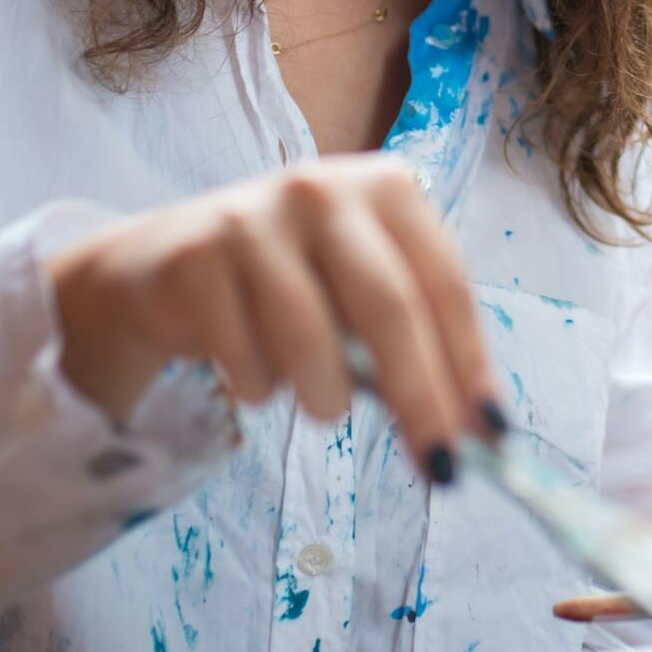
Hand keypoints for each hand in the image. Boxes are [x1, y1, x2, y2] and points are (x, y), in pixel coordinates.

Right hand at [45, 155, 500, 480]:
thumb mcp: (359, 294)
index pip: (444, 281)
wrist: (161, 267)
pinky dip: (260, 388)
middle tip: (438, 464)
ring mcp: (251, 219)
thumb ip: (417, 344)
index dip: (470, 361)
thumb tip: (478, 430)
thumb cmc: (288, 284)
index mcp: (384, 186)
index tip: (490, 431)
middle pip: (388, 307)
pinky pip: (246, 358)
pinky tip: (252, 370)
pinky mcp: (194, 261)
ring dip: (328, 397)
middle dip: (420, 396)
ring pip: (312, 339)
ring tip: (324, 404)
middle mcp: (321, 188)